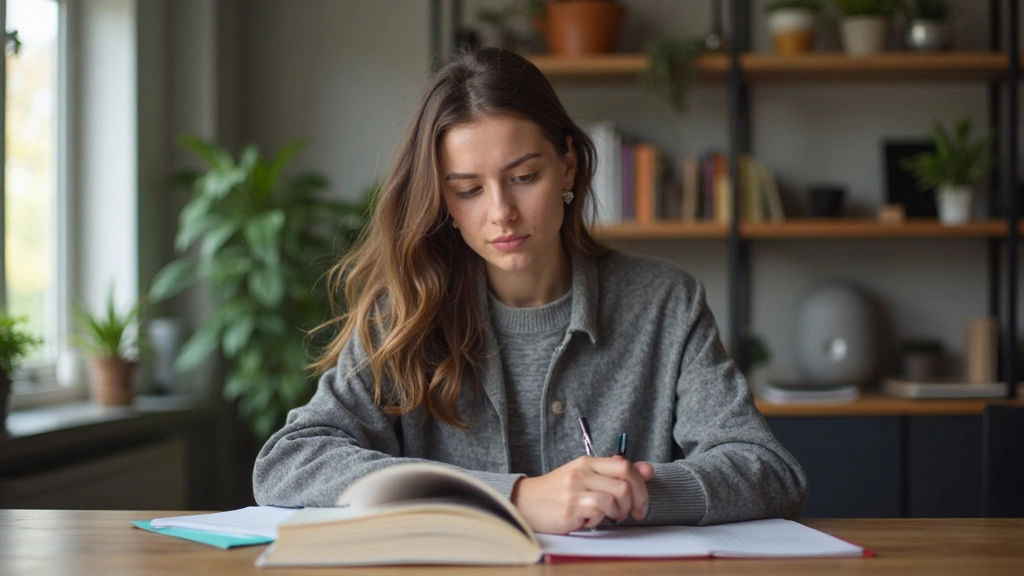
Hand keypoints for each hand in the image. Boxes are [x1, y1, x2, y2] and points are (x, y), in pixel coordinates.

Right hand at [510, 456, 654, 533]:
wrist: (526, 502)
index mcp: (588, 462)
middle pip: (625, 483)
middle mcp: (582, 472)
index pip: (625, 465)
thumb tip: (648, 469)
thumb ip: (616, 473)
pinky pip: (599, 511)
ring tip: (607, 516)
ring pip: (615, 498)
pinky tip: (589, 519)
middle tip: (629, 513)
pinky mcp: (570, 507)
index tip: (641, 501)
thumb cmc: (558, 491)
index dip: (641, 485)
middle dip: (635, 502)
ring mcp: (575, 489)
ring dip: (617, 512)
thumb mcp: (587, 477)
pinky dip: (599, 520)